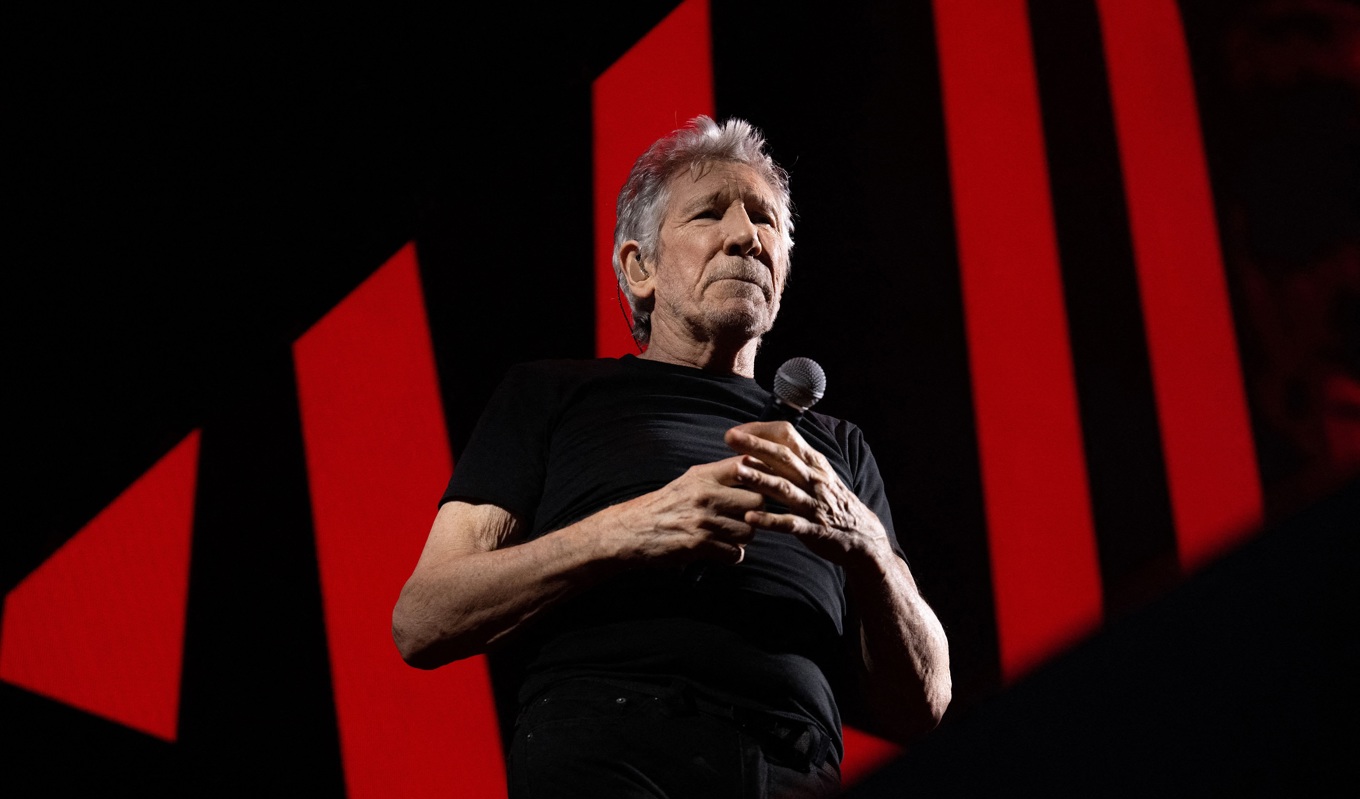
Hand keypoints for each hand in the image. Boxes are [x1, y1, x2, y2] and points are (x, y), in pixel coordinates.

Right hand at [605, 457, 764, 565]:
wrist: (630, 531)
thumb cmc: (662, 507)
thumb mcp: (688, 482)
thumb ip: (717, 477)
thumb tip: (752, 472)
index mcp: (702, 475)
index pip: (746, 465)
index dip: (761, 476)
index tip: (764, 486)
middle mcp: (705, 494)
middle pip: (757, 501)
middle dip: (756, 513)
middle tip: (746, 518)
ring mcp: (703, 520)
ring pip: (749, 530)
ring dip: (744, 537)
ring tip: (730, 536)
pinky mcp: (699, 545)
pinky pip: (735, 553)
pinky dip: (732, 555)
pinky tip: (721, 550)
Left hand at [724, 421, 890, 565]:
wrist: (862, 534)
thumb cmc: (831, 501)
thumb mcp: (817, 473)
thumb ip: (793, 459)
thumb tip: (759, 444)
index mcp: (814, 463)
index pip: (788, 436)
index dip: (762, 431)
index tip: (737, 432)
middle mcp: (814, 479)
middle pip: (784, 457)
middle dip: (757, 445)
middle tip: (730, 438)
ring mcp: (814, 504)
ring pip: (786, 487)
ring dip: (761, 478)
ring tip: (738, 471)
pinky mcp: (814, 528)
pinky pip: (791, 523)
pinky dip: (770, 520)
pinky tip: (750, 517)